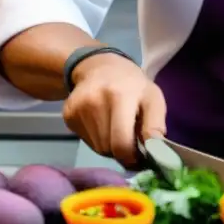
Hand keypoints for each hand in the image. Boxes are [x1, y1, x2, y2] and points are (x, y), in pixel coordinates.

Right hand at [61, 52, 166, 167]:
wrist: (99, 66)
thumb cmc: (132, 85)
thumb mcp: (153, 98)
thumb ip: (155, 126)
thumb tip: (155, 153)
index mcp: (120, 96)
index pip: (121, 143)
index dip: (131, 157)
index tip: (138, 157)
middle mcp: (95, 101)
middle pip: (108, 148)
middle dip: (121, 151)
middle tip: (129, 137)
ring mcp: (78, 108)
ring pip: (96, 147)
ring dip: (109, 145)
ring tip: (115, 127)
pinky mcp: (67, 114)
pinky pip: (85, 140)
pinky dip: (96, 139)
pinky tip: (101, 122)